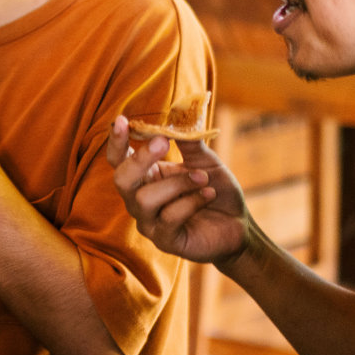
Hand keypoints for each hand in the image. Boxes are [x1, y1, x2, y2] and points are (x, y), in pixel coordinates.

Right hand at [105, 116, 251, 264]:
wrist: (238, 226)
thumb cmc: (215, 190)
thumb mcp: (204, 161)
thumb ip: (189, 142)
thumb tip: (182, 113)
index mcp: (145, 177)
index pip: (119, 159)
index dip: (116, 140)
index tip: (123, 120)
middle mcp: (139, 200)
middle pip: (121, 179)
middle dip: (139, 159)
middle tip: (163, 142)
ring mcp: (150, 223)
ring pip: (145, 199)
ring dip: (178, 184)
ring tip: (204, 178)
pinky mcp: (165, 241)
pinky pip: (169, 219)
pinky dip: (191, 202)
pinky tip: (209, 195)